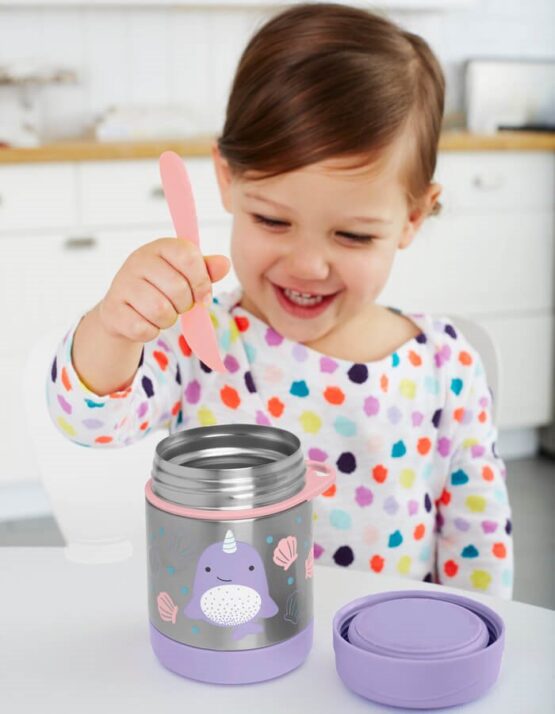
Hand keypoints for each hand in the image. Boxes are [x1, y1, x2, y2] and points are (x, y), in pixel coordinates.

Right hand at [98, 237, 229, 342]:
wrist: (125, 308)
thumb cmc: (162, 288)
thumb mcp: (186, 275)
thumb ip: (207, 269)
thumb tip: (224, 264)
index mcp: (160, 247)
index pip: (189, 257)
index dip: (201, 281)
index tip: (203, 296)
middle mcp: (138, 260)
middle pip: (177, 288)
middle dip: (185, 305)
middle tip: (178, 305)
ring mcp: (122, 284)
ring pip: (161, 311)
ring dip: (168, 320)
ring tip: (163, 314)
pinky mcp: (113, 309)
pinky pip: (144, 329)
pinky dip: (152, 332)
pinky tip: (146, 323)